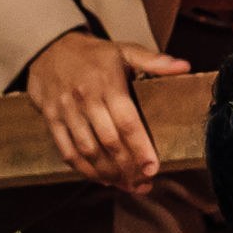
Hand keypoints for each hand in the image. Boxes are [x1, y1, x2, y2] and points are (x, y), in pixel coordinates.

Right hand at [26, 33, 192, 190]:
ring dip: (108, 173)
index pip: (127, 122)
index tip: (153, 169)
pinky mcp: (51, 119)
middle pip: (109, 141)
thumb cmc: (94, 53)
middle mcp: (86, 98)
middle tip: (144, 184)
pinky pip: (66, 150)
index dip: (140, 148)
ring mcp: (66, 110)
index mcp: (108, 83)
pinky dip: (83, 169)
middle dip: (128, 168)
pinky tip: (101, 180)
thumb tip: (184, 66)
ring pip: (88, 150)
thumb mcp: (124, 50)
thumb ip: (154, 61)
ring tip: (127, 186)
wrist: (48, 45)